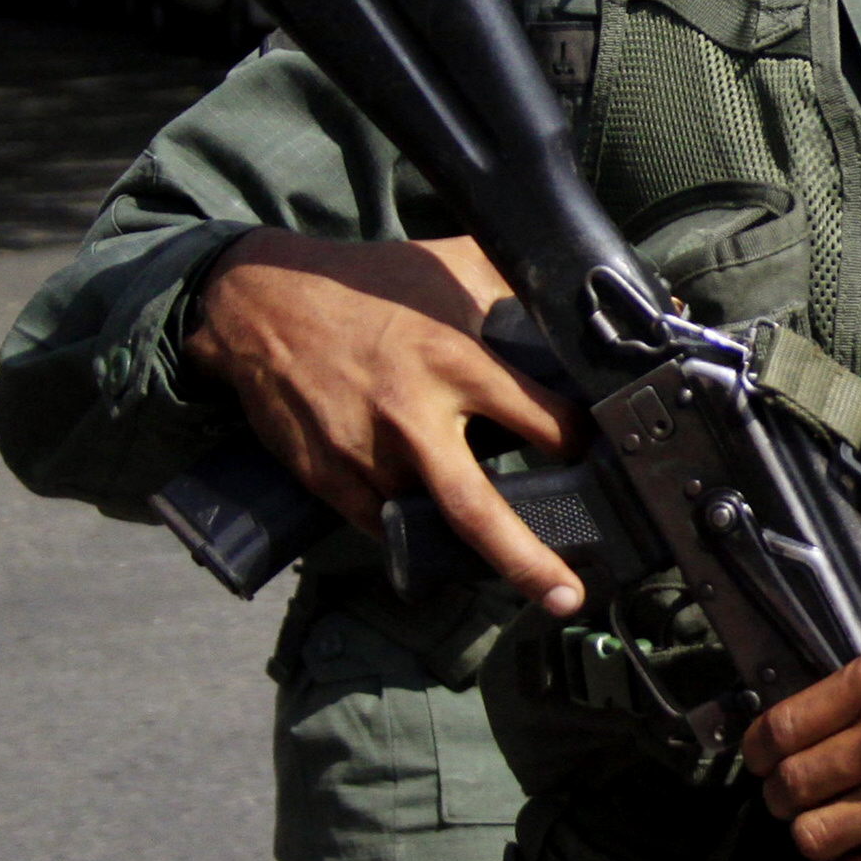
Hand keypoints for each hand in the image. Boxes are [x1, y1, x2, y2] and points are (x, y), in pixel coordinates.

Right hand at [183, 228, 588, 613]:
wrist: (263, 304)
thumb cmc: (369, 282)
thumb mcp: (452, 263)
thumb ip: (515, 286)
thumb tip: (574, 305)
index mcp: (456, 361)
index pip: (540, 420)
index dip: (578, 441)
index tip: (596, 456)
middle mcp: (413, 418)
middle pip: (477, 509)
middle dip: (527, 561)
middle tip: (566, 598)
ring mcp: (366, 456)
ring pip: (429, 522)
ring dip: (467, 541)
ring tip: (504, 556)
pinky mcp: (328, 478)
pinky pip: (381, 525)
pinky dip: (411, 532)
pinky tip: (437, 532)